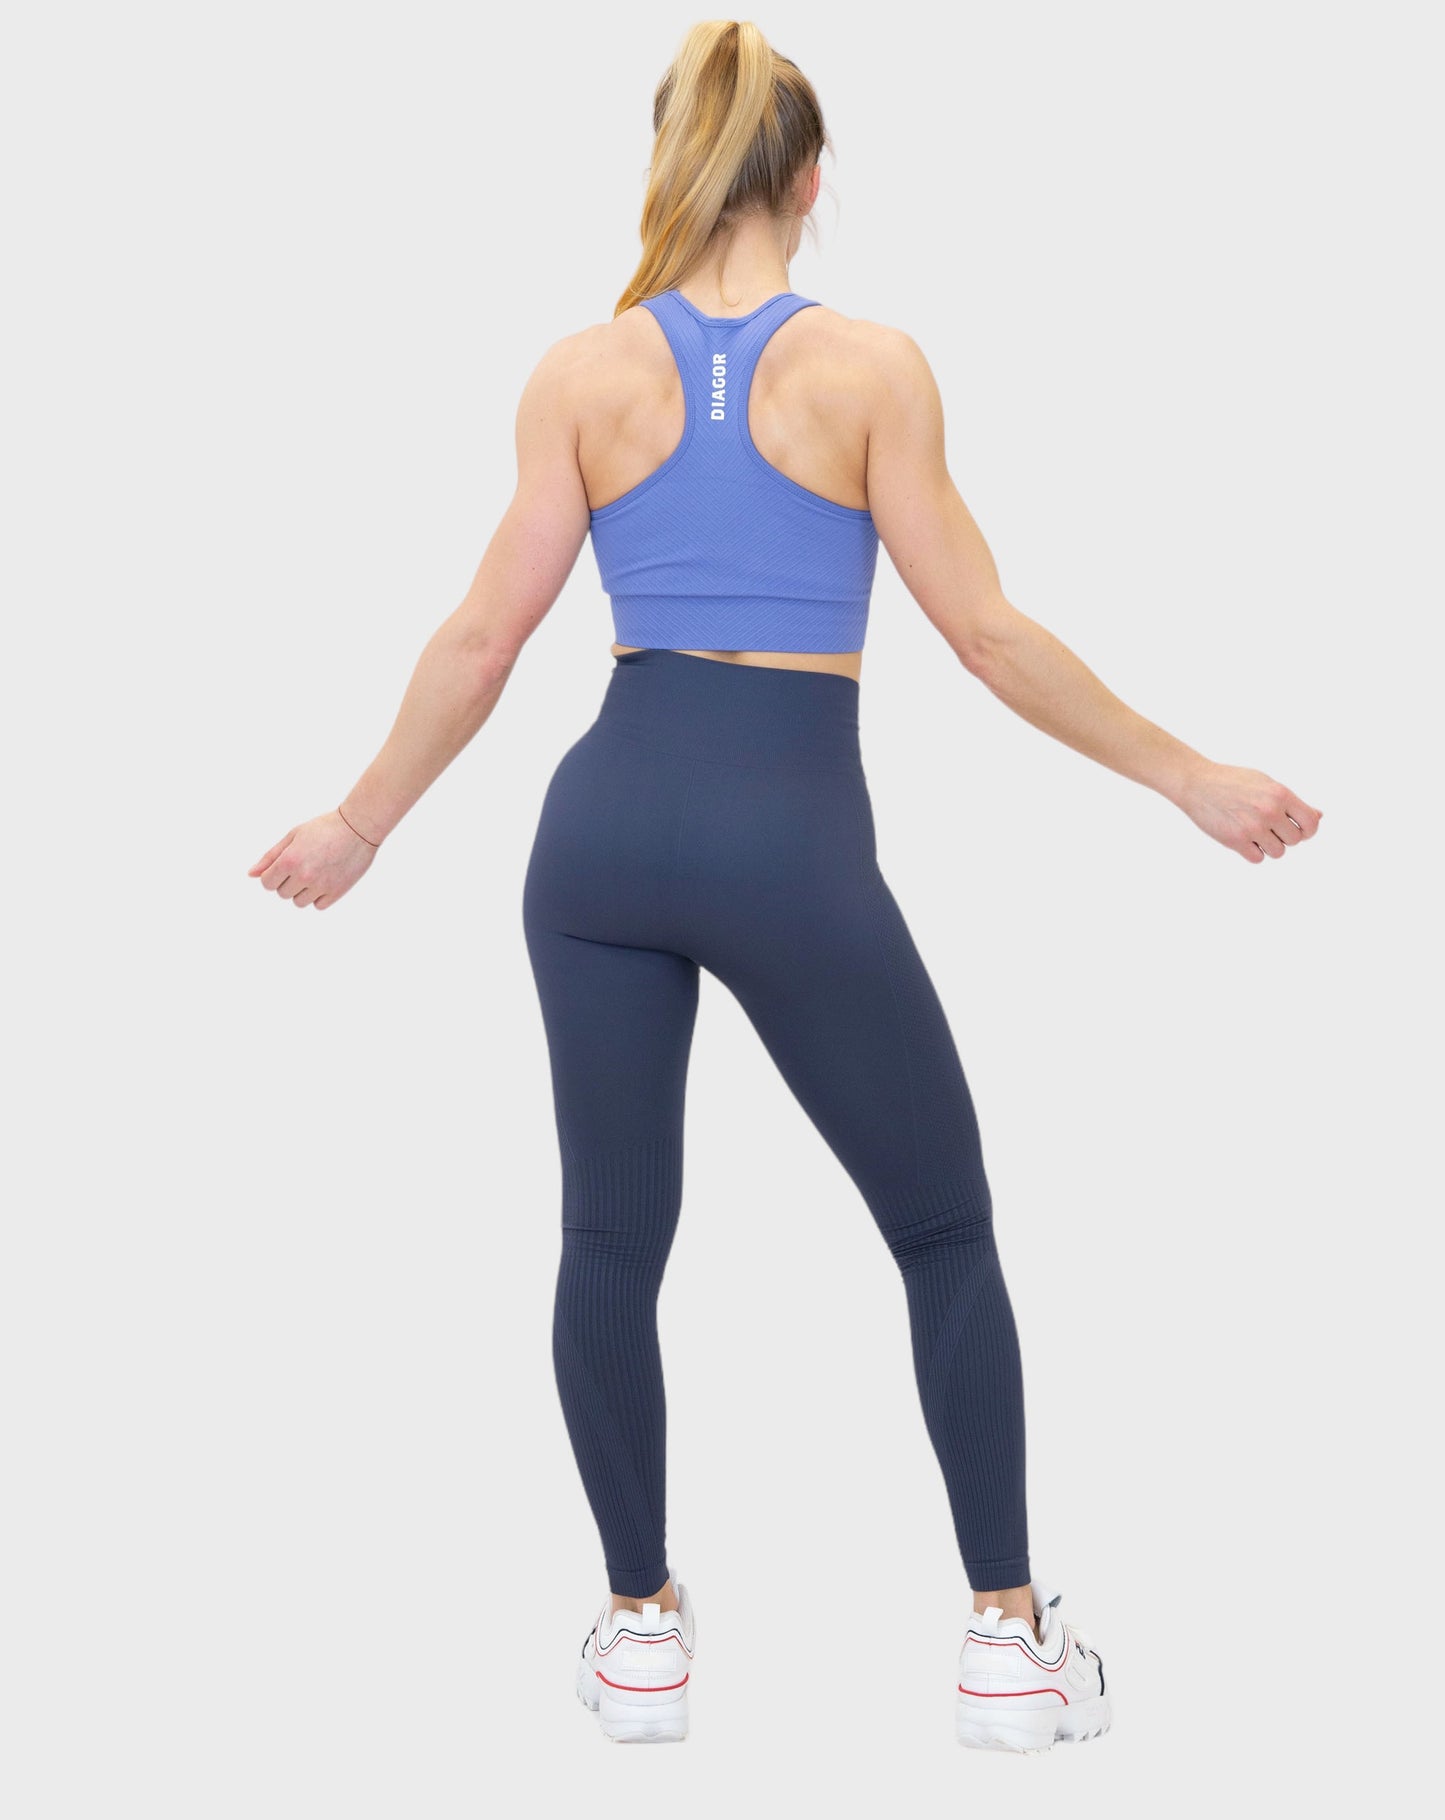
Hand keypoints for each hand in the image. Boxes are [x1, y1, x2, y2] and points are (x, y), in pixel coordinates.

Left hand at [247, 809, 379, 908]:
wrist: (358, 827)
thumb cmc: (324, 828)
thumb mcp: (293, 836)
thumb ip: (270, 856)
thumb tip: (251, 874)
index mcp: (289, 860)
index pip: (267, 883)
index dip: (272, 875)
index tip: (283, 866)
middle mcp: (304, 875)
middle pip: (282, 893)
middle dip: (287, 881)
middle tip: (303, 864)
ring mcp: (321, 885)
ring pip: (299, 902)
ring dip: (302, 891)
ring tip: (314, 872)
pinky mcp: (337, 891)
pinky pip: (318, 905)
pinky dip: (318, 896)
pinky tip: (325, 879)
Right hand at [1176, 763, 1322, 862]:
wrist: (1197, 783)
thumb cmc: (1233, 781)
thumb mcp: (1266, 784)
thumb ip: (1292, 801)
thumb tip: (1319, 816)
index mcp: (1281, 794)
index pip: (1311, 823)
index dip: (1308, 829)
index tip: (1297, 829)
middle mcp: (1269, 811)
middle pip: (1294, 840)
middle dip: (1284, 836)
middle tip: (1269, 827)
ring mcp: (1252, 827)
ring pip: (1278, 852)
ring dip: (1269, 846)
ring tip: (1255, 832)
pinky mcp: (1235, 840)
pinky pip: (1257, 858)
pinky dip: (1253, 852)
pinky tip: (1244, 839)